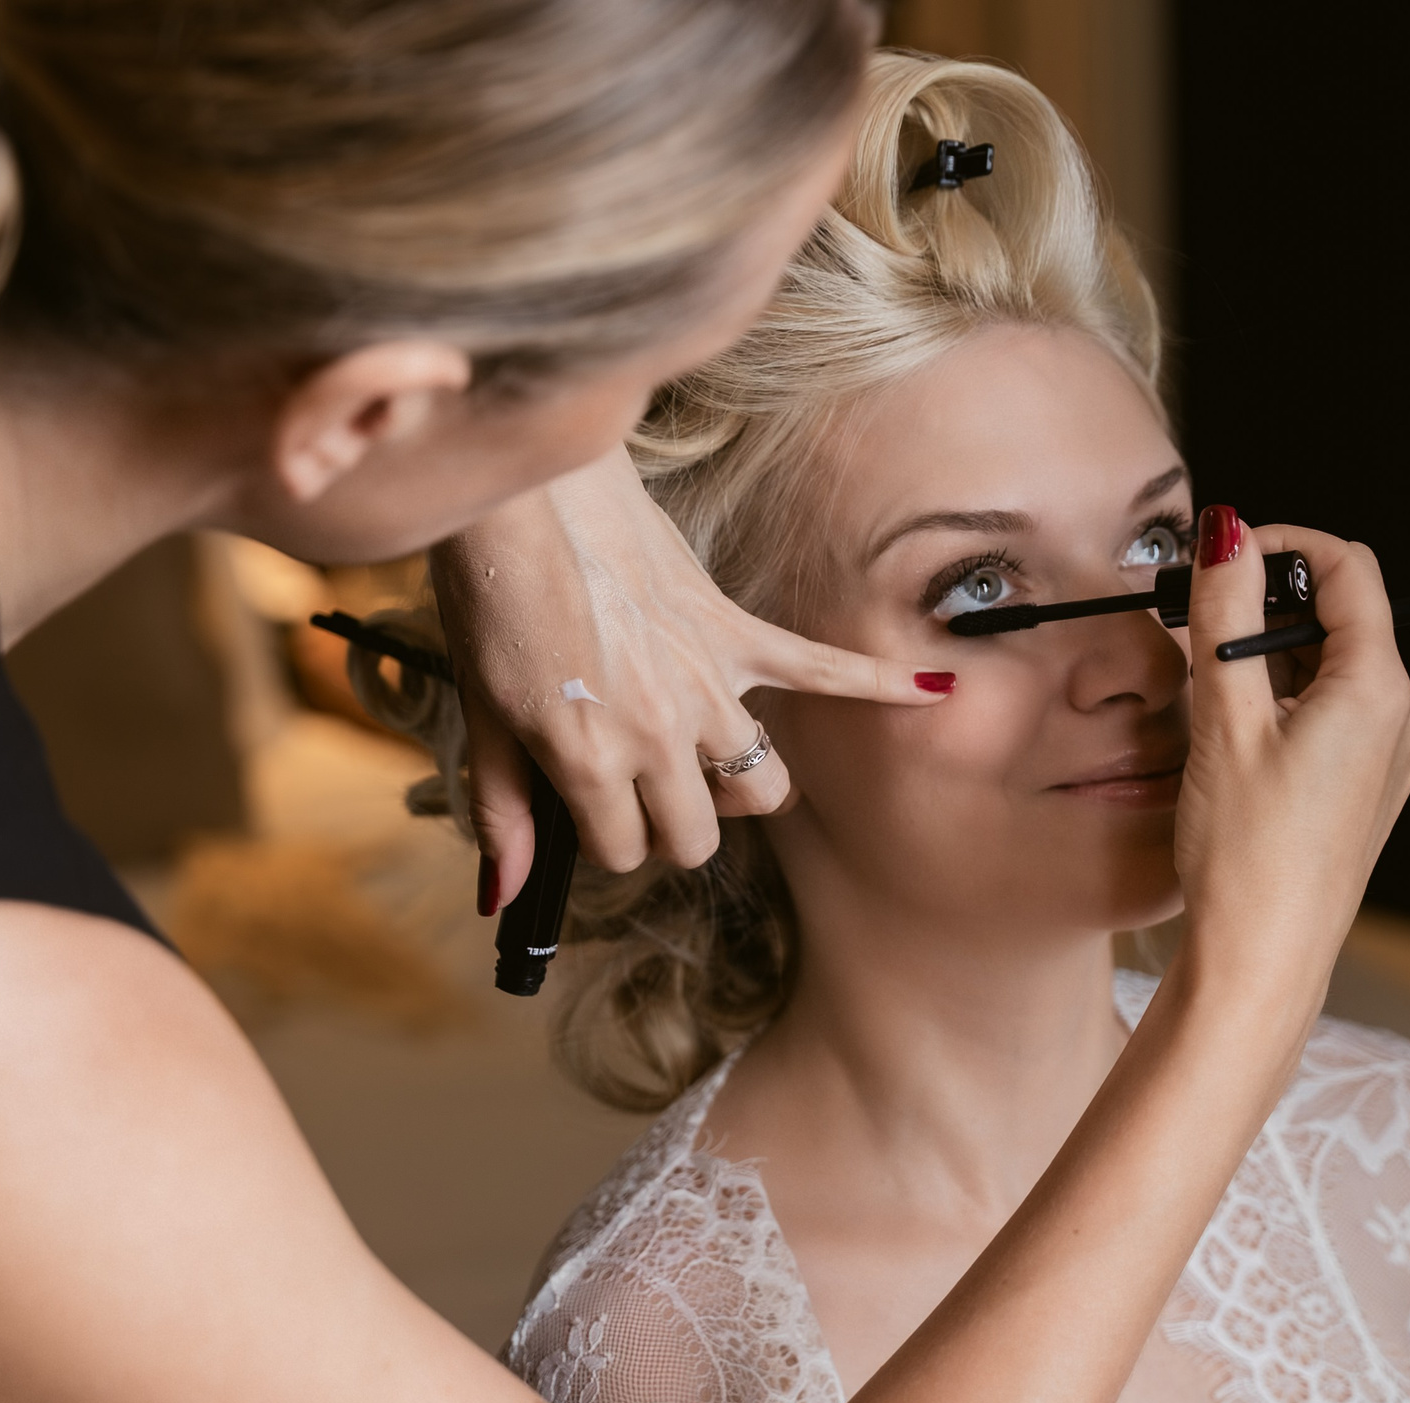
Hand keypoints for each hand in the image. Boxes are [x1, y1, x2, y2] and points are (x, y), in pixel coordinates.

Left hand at [431, 445, 948, 904]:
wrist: (530, 498)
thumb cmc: (494, 601)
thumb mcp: (480, 715)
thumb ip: (502, 812)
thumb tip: (503, 897)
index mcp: (589, 761)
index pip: (627, 852)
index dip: (605, 838)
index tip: (587, 806)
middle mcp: (660, 736)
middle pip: (700, 836)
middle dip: (670, 828)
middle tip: (639, 794)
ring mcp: (708, 685)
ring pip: (762, 784)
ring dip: (736, 787)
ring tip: (703, 763)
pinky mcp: (735, 633)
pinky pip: (822, 670)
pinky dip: (879, 684)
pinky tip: (930, 692)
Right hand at [1171, 506, 1409, 1008]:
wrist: (1262, 961)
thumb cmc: (1248, 857)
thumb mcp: (1226, 720)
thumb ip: (1225, 614)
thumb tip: (1228, 533)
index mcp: (1380, 691)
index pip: (1348, 569)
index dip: (1283, 546)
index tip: (1224, 556)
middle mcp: (1399, 719)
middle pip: (1339, 616)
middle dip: (1266, 608)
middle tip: (1198, 628)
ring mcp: (1387, 757)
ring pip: (1329, 666)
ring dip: (1268, 659)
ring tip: (1211, 697)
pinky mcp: (1364, 788)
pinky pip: (1330, 714)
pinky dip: (1282, 703)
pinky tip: (1235, 736)